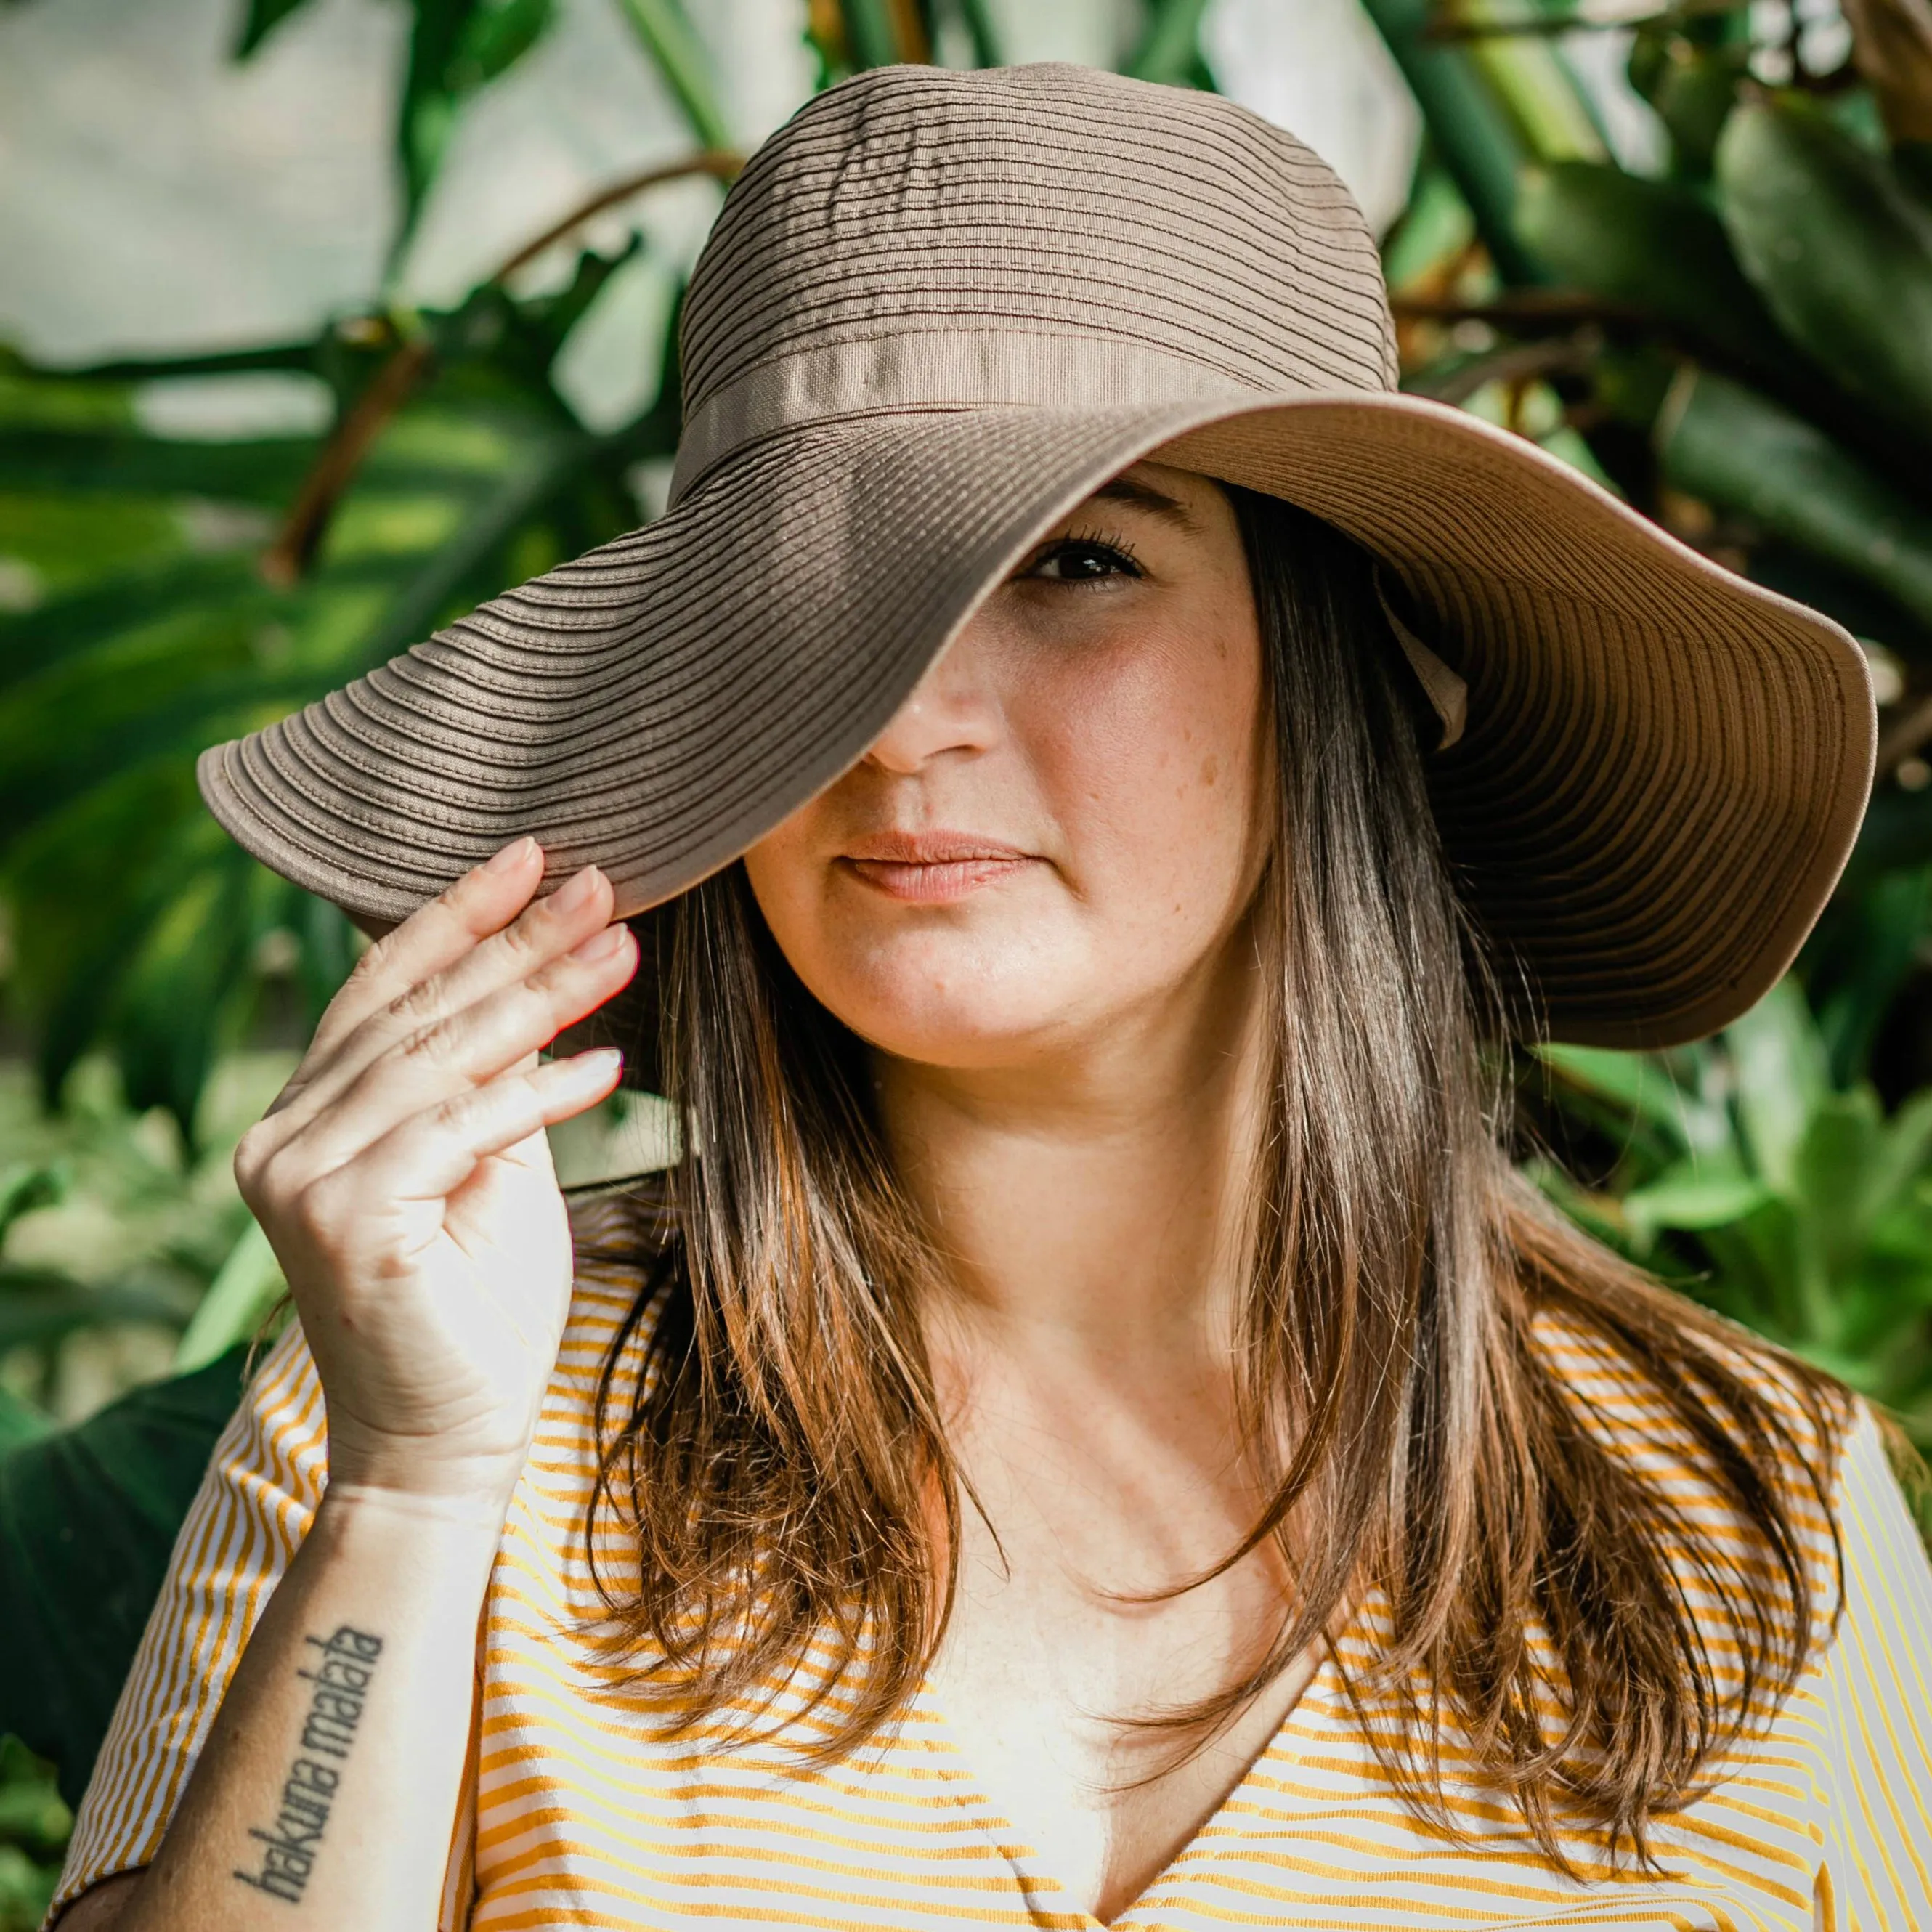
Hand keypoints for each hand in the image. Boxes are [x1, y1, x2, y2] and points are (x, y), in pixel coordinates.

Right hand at [234, 840, 634, 1504]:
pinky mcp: (343, 1222)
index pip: (383, 991)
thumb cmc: (478, 1304)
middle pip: (418, 1015)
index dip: (458, 917)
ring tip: (623, 950)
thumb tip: (539, 979)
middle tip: (604, 886)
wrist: (447, 1441)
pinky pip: (459, 1130)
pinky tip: (614, 1064)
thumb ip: (494, 1079)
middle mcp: (281, 1138)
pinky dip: (541, 1095)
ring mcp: (301, 1181)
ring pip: (439, 1060)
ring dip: (542, 997)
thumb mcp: (493, 1165)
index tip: (533, 856)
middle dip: (517, 943)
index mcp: (306, 1116)